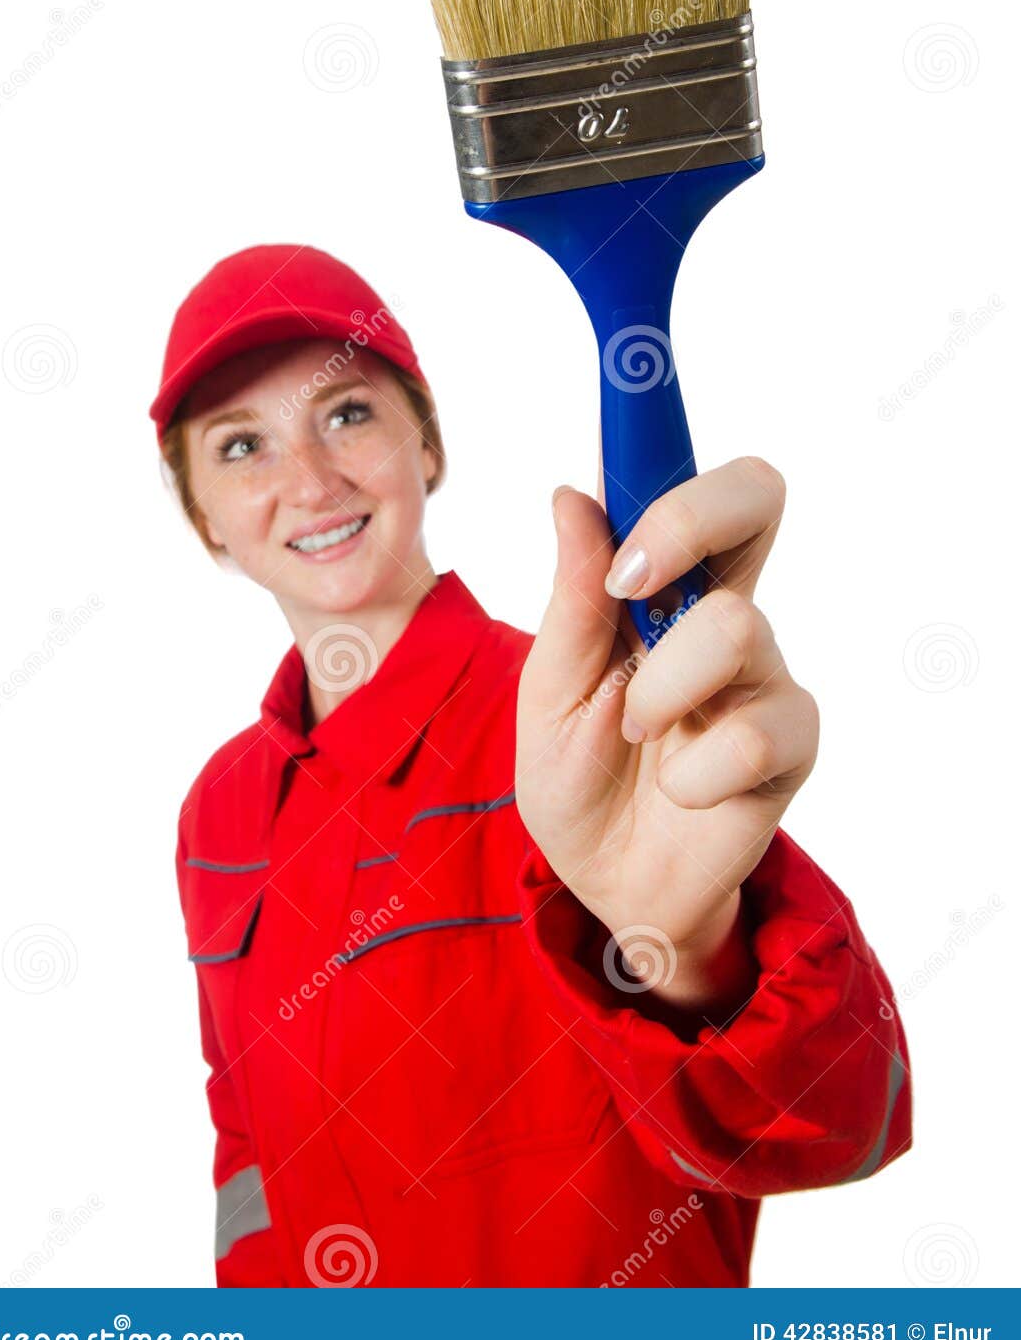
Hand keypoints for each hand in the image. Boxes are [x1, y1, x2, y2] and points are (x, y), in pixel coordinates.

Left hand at [515, 457, 819, 1007]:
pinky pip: (754, 732)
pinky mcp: (790, 745)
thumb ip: (572, 602)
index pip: (689, 489)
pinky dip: (694, 771)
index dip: (668, 451)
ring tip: (637, 735)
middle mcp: (723, 612)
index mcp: (660, 590)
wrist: (608, 887)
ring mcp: (764, 674)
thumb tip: (574, 493)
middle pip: (759, 495)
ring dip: (663, 688)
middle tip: (632, 581)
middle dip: (692, 515)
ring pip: (739, 623)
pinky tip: (682, 792)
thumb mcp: (548, 692)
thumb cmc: (576, 780)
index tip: (619, 469)